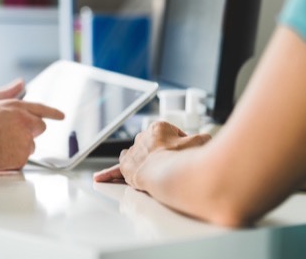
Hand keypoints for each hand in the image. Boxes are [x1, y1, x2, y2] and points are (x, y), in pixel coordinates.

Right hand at [0, 99, 63, 169]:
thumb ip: (7, 93)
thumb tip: (20, 84)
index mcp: (17, 107)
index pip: (41, 109)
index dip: (53, 113)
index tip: (61, 116)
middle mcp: (25, 123)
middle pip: (40, 128)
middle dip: (30, 131)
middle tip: (11, 135)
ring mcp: (25, 141)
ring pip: (30, 146)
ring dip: (20, 147)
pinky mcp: (22, 157)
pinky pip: (22, 160)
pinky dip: (13, 160)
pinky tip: (0, 155)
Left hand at [94, 121, 210, 186]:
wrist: (168, 173)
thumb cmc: (184, 158)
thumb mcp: (201, 142)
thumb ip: (202, 139)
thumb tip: (204, 140)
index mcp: (159, 127)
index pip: (170, 134)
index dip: (180, 146)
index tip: (184, 155)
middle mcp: (142, 137)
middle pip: (152, 145)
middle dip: (161, 153)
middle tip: (172, 165)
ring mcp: (133, 152)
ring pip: (135, 154)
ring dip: (140, 160)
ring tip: (145, 169)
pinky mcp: (125, 168)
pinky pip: (116, 169)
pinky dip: (110, 173)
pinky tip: (100, 177)